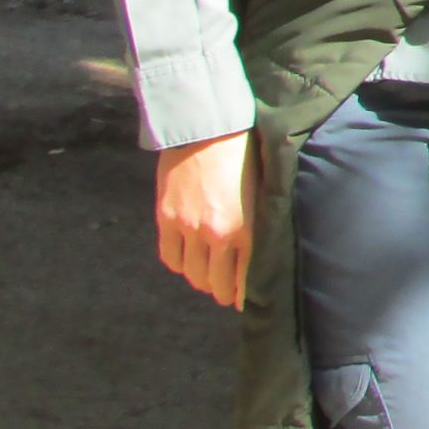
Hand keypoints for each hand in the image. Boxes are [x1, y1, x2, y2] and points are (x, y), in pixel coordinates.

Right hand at [155, 129, 256, 309]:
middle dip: (224, 292)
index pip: (246, 278)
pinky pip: (170, 258)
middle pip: (217, 283)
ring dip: (202, 281)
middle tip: (228, 292)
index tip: (246, 300)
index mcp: (247, 227)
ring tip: (209, 277)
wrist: (209, 127)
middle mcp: (216, 234)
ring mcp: (188, 227)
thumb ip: (259, 224)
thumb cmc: (246, 155)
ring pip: (193, 274)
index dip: (244, 295)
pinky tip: (188, 260)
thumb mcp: (263, 192)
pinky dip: (180, 264)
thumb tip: (261, 252)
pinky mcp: (166, 218)